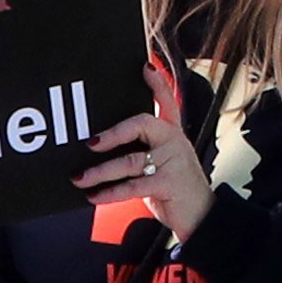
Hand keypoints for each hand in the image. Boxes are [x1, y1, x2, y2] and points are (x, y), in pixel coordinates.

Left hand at [75, 65, 214, 238]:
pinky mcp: (168, 183)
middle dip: (113, 133)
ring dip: (100, 171)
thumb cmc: (174, 187)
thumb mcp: (162, 162)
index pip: (167, 101)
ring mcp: (173, 162)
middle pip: (142, 124)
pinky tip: (93, 196)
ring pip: (130, 160)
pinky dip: (109, 192)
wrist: (202, 215)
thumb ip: (142, 150)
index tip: (145, 67)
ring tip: (80, 178)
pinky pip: (132, 186)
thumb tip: (102, 146)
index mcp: (172, 133)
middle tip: (90, 143)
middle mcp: (174, 142)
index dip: (157, 83)